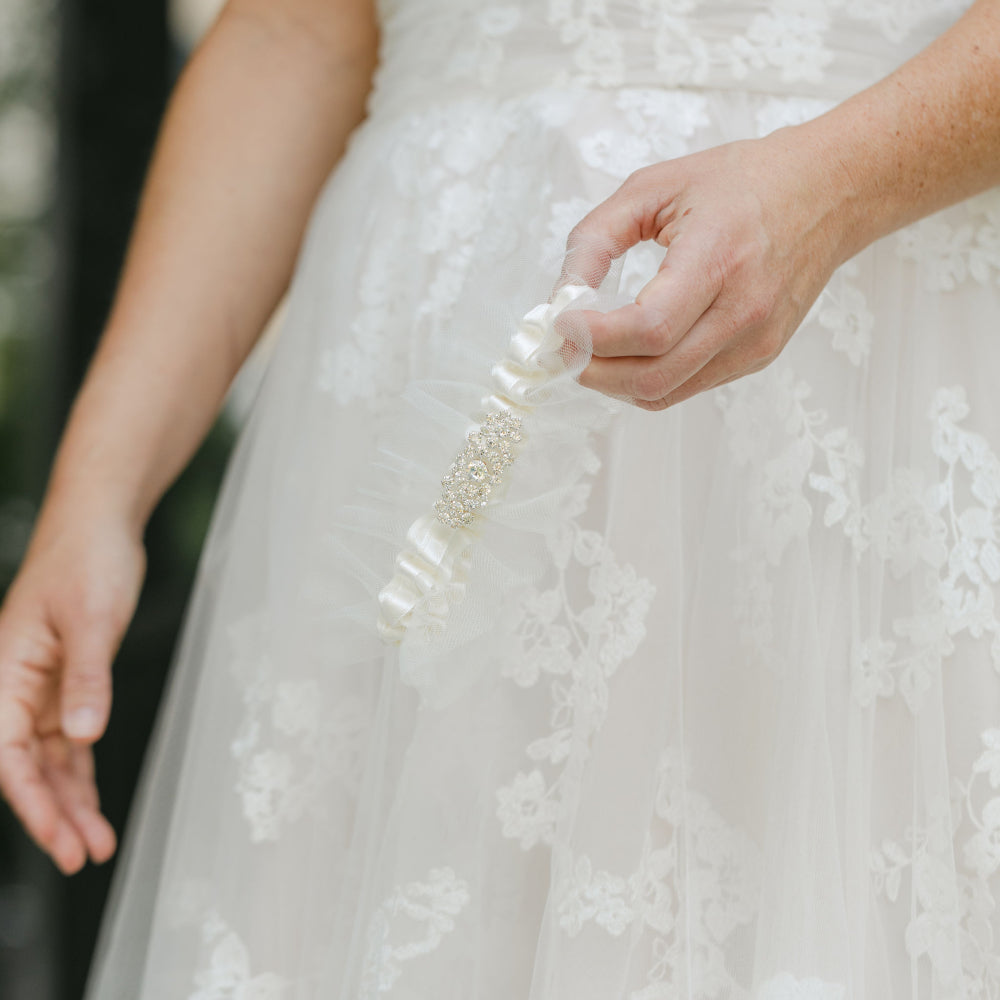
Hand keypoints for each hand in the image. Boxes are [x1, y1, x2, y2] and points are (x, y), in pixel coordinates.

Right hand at [0, 508, 144, 873]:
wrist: (98, 526)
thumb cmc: (86, 561)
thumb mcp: (93, 620)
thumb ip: (88, 678)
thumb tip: (85, 735)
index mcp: (2, 674)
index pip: (9, 756)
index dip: (33, 803)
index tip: (60, 840)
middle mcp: (12, 687)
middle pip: (27, 768)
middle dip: (53, 815)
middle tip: (82, 856)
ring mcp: (39, 688)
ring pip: (50, 761)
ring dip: (71, 801)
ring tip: (95, 843)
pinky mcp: (66, 683)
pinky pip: (69, 741)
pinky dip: (81, 772)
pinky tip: (91, 802)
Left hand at [559, 128, 858, 409]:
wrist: (827, 192)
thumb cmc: (741, 182)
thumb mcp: (655, 186)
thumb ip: (595, 239)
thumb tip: (561, 297)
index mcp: (719, 257)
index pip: (649, 328)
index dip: (594, 337)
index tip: (561, 323)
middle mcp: (744, 309)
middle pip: (652, 375)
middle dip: (594, 370)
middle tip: (564, 347)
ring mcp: (756, 341)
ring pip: (665, 393)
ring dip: (614, 382)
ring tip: (591, 351)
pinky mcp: (759, 356)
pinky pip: (687, 387)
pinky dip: (646, 379)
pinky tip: (630, 352)